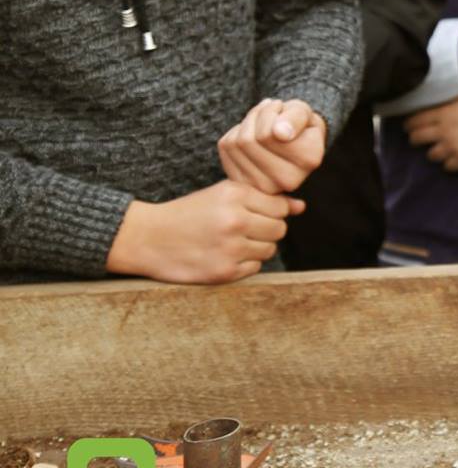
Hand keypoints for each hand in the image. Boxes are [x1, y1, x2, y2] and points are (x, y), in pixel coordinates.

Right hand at [106, 180, 302, 283]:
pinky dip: (244, 265)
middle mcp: (235, 220)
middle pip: (279, 229)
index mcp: (235, 195)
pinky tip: (224, 256)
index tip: (256, 215)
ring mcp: (230, 248)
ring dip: (256, 248)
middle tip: (243, 231)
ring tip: (231, 243)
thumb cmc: (188, 213)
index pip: (281, 207)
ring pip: (269, 250)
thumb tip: (302, 207)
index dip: (272, 212)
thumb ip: (263, 198)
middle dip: (266, 231)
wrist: (147, 238)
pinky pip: (255, 269)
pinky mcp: (224, 272)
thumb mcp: (222, 195)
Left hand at [217, 98, 327, 193]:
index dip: (270, 111)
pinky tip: (251, 133)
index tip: (280, 108)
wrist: (288, 138)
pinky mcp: (243, 182)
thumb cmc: (297, 122)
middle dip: (256, 116)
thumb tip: (279, 133)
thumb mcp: (302, 111)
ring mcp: (263, 185)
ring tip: (261, 120)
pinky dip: (234, 133)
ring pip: (236, 143)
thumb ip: (296, 117)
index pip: (269, 134)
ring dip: (246, 122)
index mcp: (309, 159)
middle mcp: (288, 180)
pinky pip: (226, 148)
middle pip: (250, 140)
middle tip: (268, 110)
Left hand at [403, 86, 457, 172]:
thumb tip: (444, 101)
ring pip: (431, 155)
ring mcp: (454, 145)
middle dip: (416, 139)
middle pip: (417, 139)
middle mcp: (444, 130)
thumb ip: (451, 100)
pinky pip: (449, 167)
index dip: (409, 124)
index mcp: (443, 112)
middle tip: (420, 138)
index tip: (410, 126)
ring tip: (440, 149)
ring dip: (434, 152)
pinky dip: (450, 163)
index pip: (415, 121)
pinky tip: (454, 158)